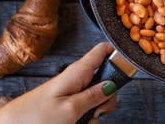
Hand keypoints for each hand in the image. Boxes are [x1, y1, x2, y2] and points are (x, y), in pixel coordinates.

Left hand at [0, 43, 117, 123]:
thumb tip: (113, 85)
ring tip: (83, 122)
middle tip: (98, 112)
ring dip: (96, 112)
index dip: (119, 53)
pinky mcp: (68, 103)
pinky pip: (86, 108)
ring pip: (97, 97)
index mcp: (78, 71)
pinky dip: (85, 119)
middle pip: (107, 80)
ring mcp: (73, 91)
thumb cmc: (34, 116)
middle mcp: (77, 78)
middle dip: (108, 98)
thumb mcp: (71, 109)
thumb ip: (95, 96)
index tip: (129, 68)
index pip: (104, 49)